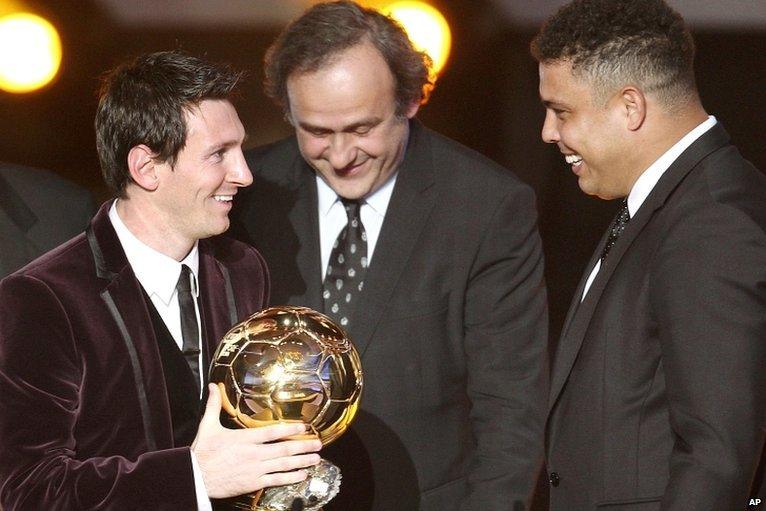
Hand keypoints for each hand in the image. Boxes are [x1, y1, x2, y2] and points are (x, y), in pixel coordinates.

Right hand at [192, 384, 321, 498]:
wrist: (194, 478)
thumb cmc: (201, 453)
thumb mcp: (207, 426)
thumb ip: (214, 405)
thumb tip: (213, 386)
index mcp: (244, 439)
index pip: (271, 432)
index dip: (290, 429)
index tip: (304, 427)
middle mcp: (253, 454)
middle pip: (283, 449)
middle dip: (303, 446)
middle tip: (318, 444)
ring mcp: (254, 470)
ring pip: (283, 465)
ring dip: (302, 461)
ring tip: (316, 458)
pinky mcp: (252, 483)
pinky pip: (275, 480)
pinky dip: (290, 478)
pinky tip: (302, 475)